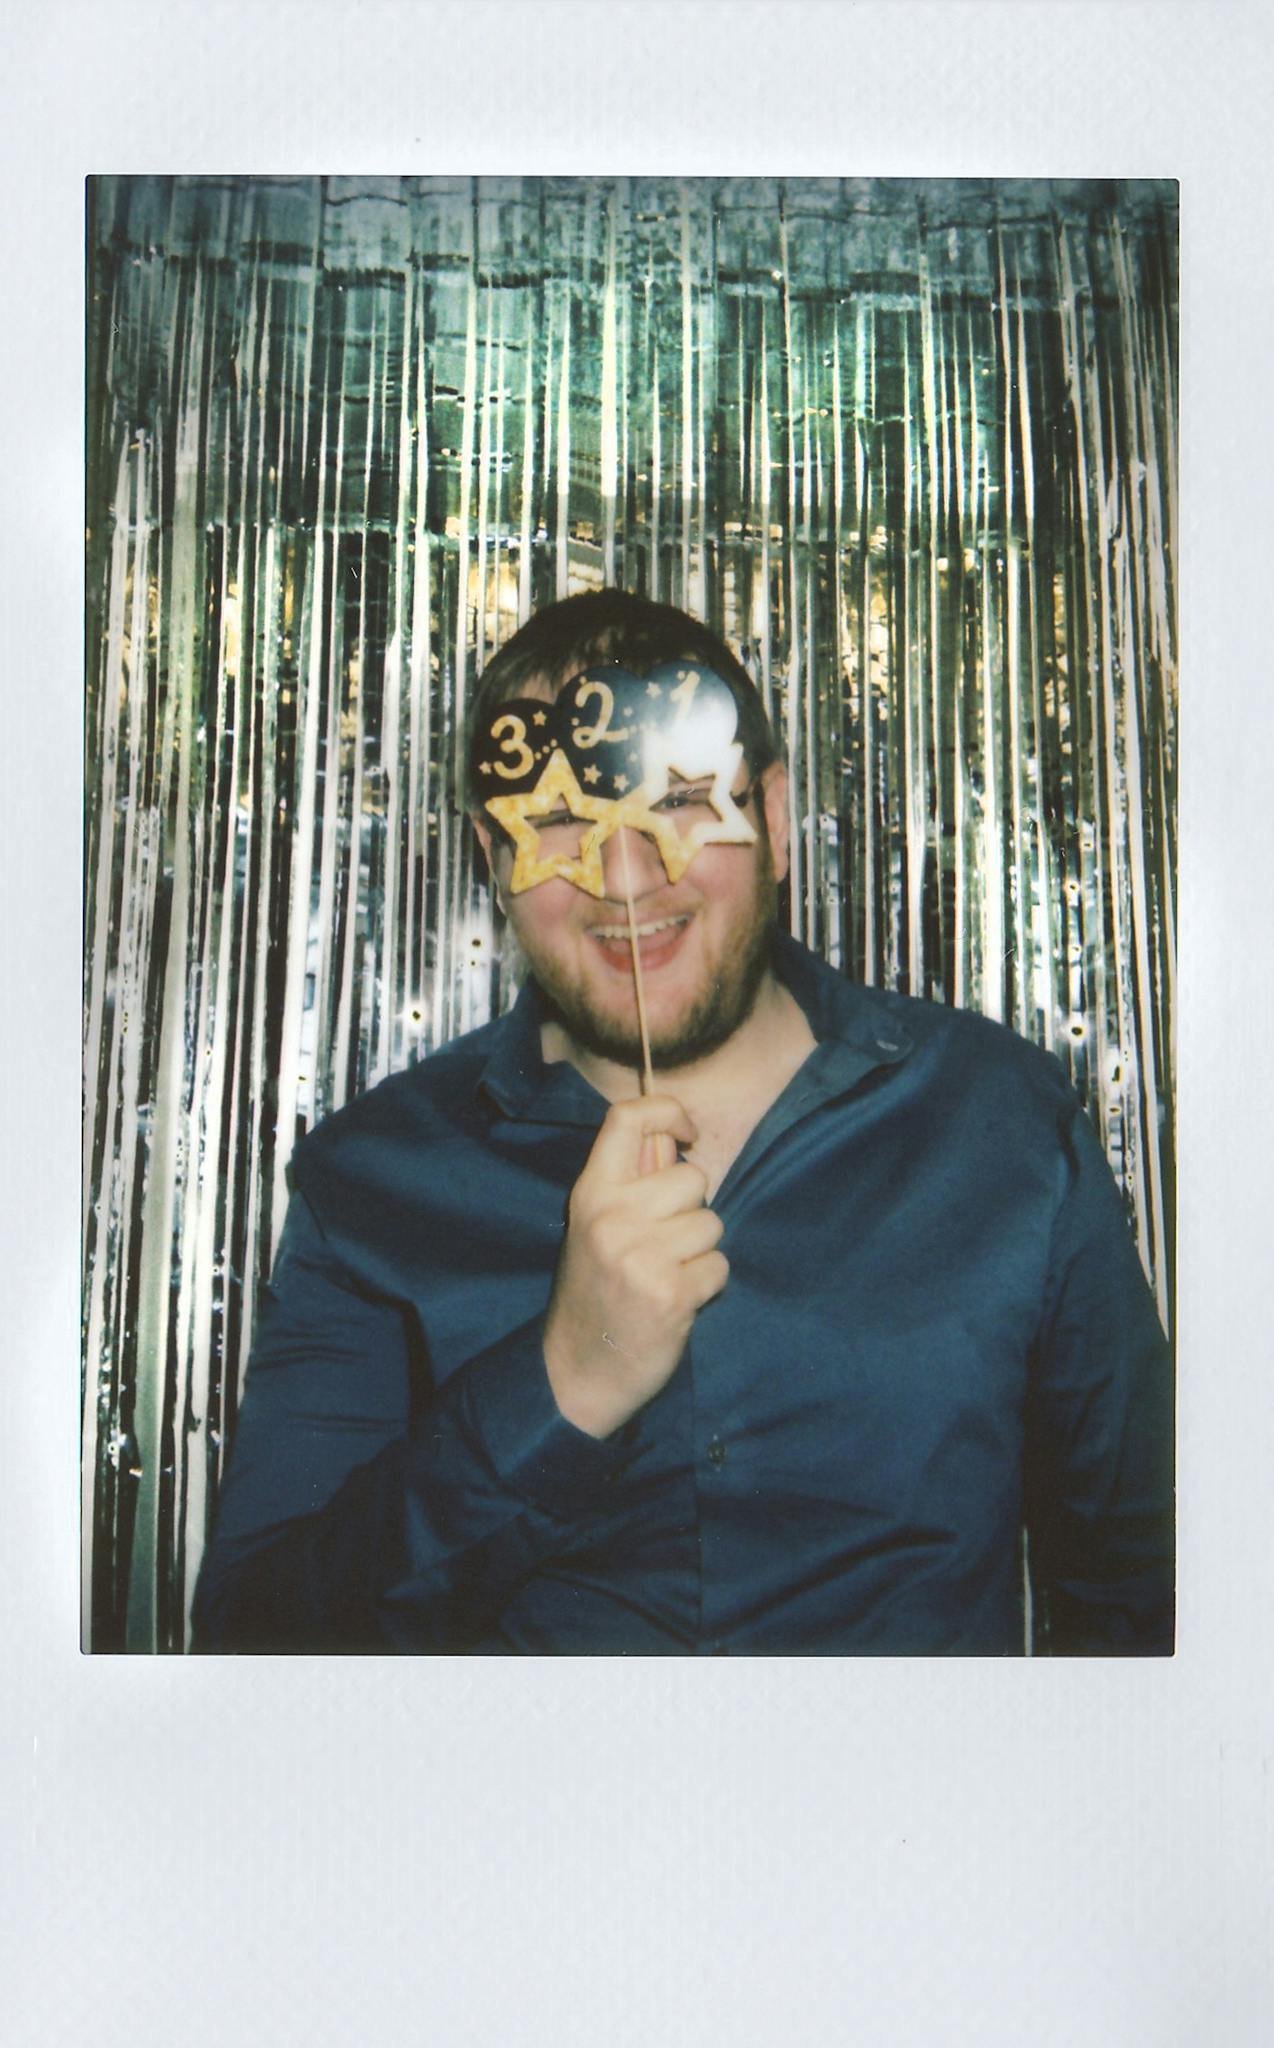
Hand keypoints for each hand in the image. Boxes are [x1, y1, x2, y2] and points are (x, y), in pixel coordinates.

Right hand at [544, 1094, 727, 1438]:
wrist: (576, 1372)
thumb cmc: (593, 1294)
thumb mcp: (593, 1228)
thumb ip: (628, 1185)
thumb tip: (674, 1139)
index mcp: (590, 1194)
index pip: (628, 1119)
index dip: (669, 1112)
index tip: (688, 1134)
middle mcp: (611, 1218)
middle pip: (692, 1178)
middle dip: (692, 1210)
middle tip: (664, 1244)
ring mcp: (640, 1255)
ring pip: (711, 1224)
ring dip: (700, 1252)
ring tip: (667, 1275)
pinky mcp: (670, 1293)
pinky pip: (718, 1266)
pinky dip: (707, 1285)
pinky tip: (676, 1302)